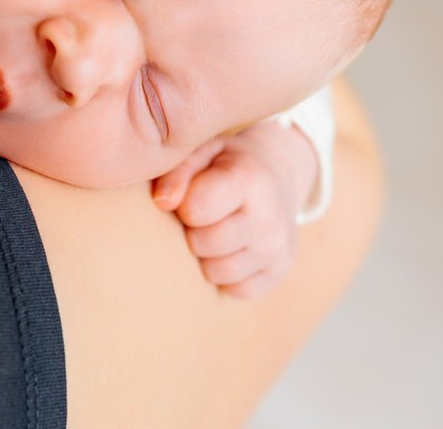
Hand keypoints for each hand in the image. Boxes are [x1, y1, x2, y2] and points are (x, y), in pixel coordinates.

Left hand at [151, 120, 318, 297]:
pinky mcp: (280, 270)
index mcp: (248, 179)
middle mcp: (269, 216)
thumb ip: (176, 173)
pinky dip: (226, 274)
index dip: (184, 205)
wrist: (277, 172)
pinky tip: (232, 247)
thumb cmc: (225, 163)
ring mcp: (278, 247)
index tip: (193, 193)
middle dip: (193, 231)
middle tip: (205, 214)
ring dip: (207, 255)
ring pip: (215, 272)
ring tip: (217, 229)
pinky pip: (235, 290)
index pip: (194, 210)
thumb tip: (162, 202)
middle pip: (202, 244)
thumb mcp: (201, 153)